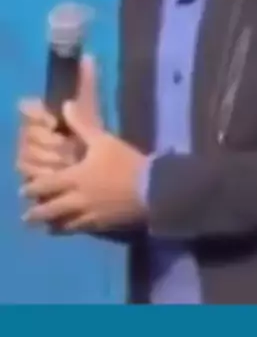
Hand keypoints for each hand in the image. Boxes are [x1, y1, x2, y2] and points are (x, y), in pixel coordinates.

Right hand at [17, 55, 99, 180]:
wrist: (95, 166)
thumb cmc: (90, 134)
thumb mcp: (90, 110)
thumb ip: (88, 83)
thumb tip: (88, 55)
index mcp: (42, 113)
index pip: (27, 107)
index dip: (37, 114)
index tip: (54, 122)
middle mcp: (29, 130)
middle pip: (27, 133)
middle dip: (49, 142)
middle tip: (70, 149)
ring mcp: (26, 151)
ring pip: (26, 152)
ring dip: (49, 158)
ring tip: (69, 162)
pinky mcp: (28, 172)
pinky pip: (27, 170)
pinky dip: (43, 173)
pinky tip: (59, 175)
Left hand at [20, 58, 147, 231]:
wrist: (151, 188)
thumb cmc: (125, 161)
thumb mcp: (102, 140)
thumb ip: (81, 125)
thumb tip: (65, 106)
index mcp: (75, 177)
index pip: (46, 186)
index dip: (33, 188)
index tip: (24, 189)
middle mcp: (77, 199)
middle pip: (50, 210)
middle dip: (36, 214)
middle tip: (28, 216)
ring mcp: (89, 215)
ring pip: (63, 224)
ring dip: (51, 224)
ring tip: (46, 225)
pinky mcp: (102, 225)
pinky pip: (80, 230)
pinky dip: (70, 229)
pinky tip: (69, 227)